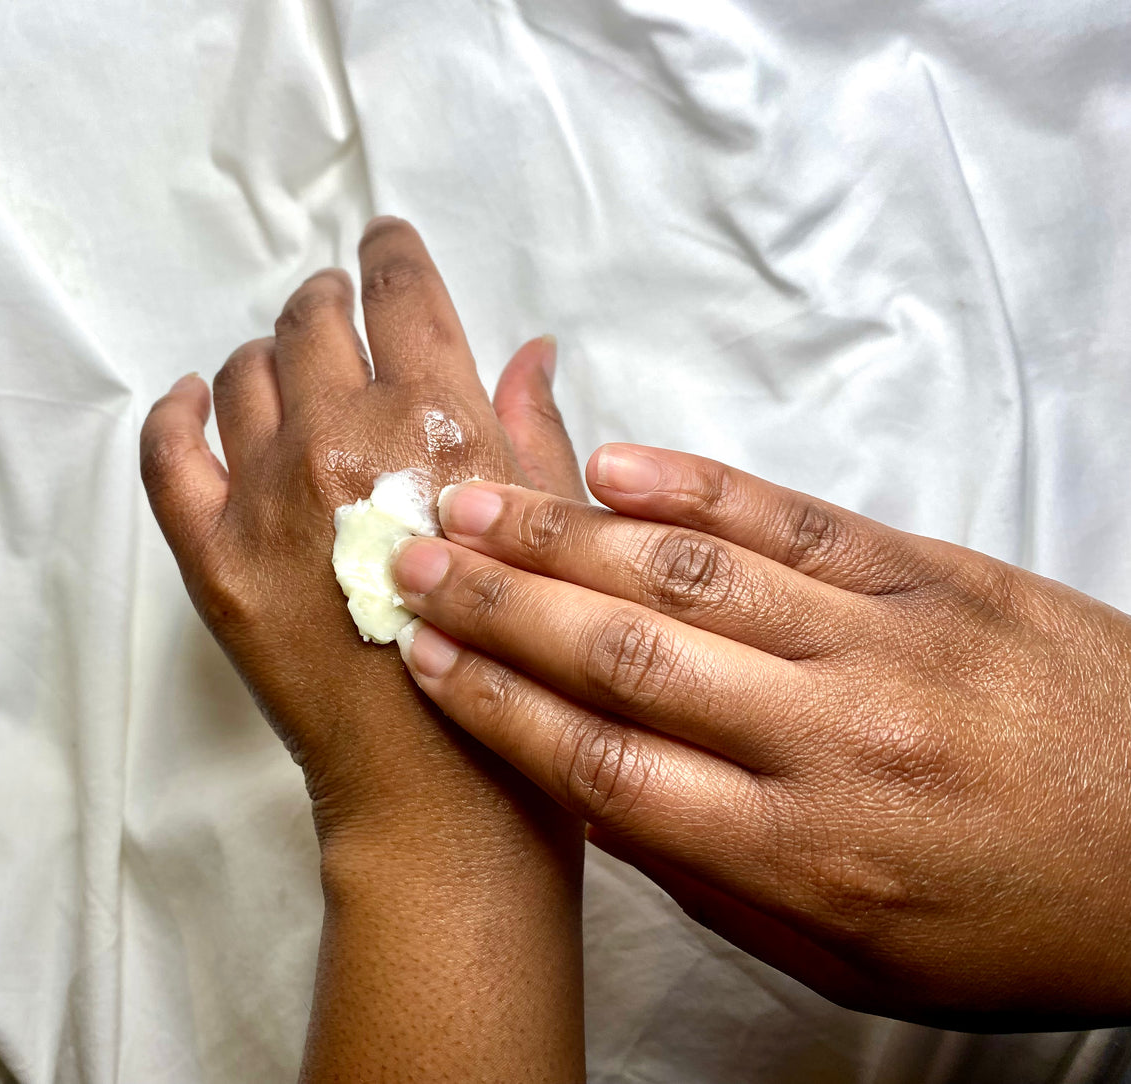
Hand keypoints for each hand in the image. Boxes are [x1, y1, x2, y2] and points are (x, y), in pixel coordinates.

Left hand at [140, 218, 585, 1081]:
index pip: (402, 293)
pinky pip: (167, 454)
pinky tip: (190, 403)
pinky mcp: (211, 558)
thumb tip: (529, 349)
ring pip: (240, 375)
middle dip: (327, 302)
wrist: (443, 794)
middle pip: (311, 320)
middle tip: (335, 312)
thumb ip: (533, 428)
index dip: (391, 251)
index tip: (383, 241)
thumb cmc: (524, 665)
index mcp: (439, 419)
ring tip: (281, 369)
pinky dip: (174, 415)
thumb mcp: (555, 533)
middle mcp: (343, 436)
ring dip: (265, 357)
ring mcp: (265, 496)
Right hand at [391, 442, 1130, 1029]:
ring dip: (567, 533)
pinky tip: (615, 463)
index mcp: (799, 852)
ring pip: (689, 574)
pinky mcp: (933, 573)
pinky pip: (794, 519)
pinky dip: (696, 487)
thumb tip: (594, 794)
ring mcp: (883, 640)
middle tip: (410, 555)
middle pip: (622, 652)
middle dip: (499, 600)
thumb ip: (714, 877)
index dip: (495, 704)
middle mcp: (827, 737)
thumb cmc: (1014, 922)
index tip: (423, 657)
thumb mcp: (850, 955)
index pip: (601, 763)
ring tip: (475, 496)